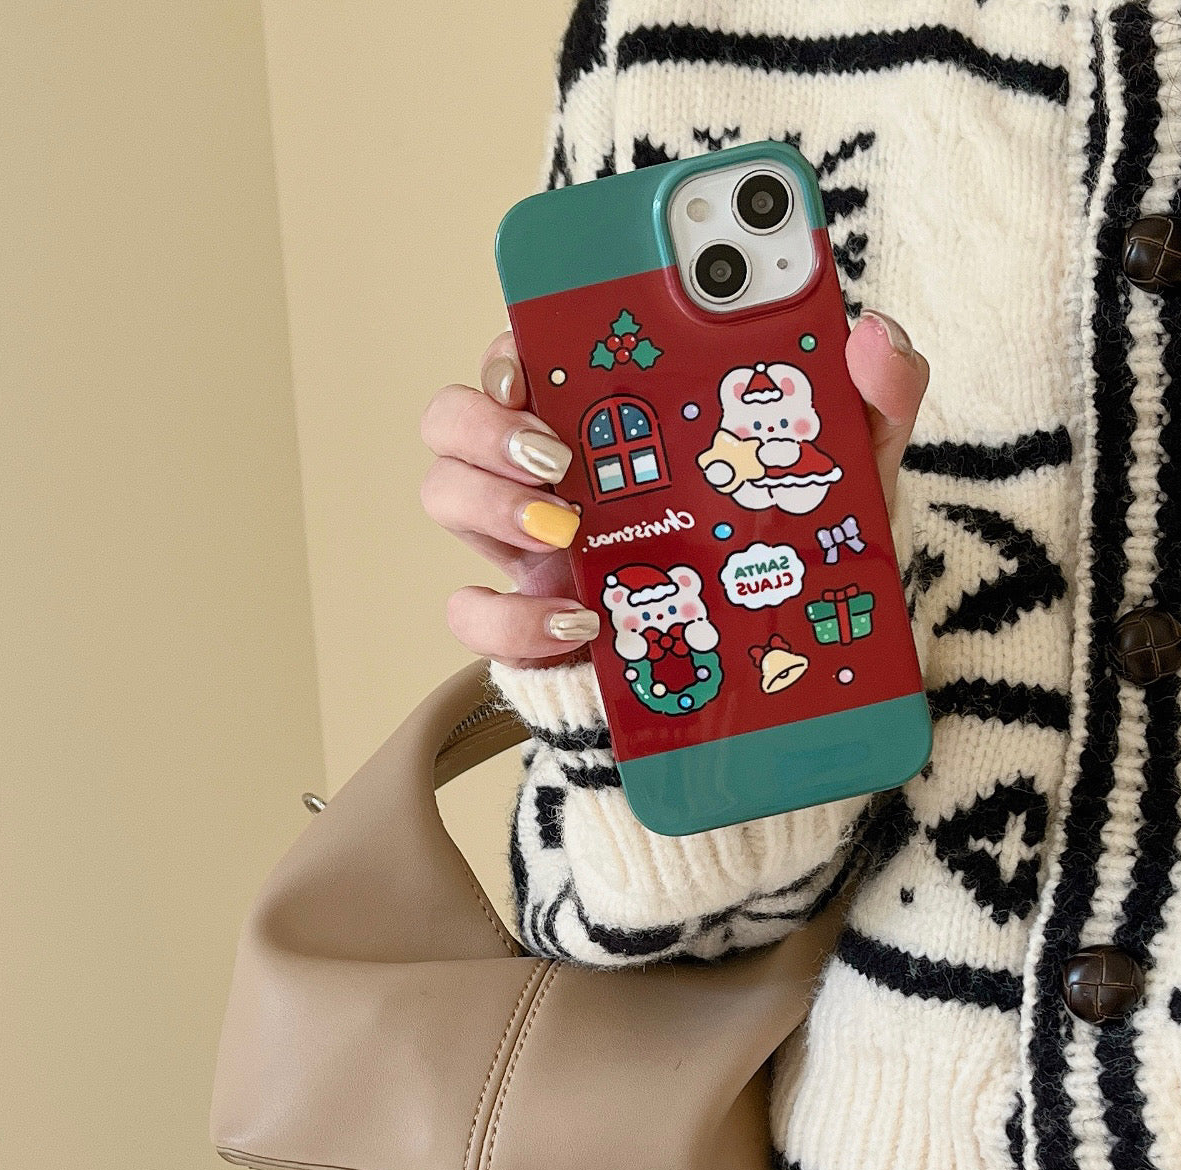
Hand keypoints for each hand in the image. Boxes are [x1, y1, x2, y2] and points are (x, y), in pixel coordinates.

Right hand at [419, 311, 928, 669]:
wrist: (777, 691)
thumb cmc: (793, 565)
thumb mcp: (846, 482)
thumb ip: (870, 403)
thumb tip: (871, 332)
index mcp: (613, 425)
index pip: (533, 355)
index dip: (512, 341)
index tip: (536, 345)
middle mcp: (556, 477)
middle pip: (457, 416)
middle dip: (481, 419)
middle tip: (555, 447)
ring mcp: (533, 552)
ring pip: (444, 494)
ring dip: (484, 500)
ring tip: (563, 525)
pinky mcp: (532, 629)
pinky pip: (471, 615)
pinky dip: (509, 618)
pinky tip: (581, 620)